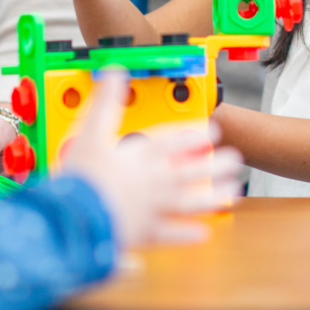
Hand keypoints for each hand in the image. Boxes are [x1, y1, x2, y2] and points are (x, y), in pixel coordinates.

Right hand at [61, 70, 244, 246]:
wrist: (74, 219)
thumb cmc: (82, 179)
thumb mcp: (89, 133)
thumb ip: (104, 103)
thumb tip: (115, 74)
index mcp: (139, 158)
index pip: (173, 142)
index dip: (194, 133)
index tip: (213, 130)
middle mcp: (152, 183)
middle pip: (189, 171)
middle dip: (214, 165)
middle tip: (234, 160)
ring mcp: (151, 210)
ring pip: (189, 202)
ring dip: (212, 197)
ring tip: (231, 193)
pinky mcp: (144, 235)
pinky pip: (171, 234)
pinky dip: (187, 234)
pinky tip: (203, 233)